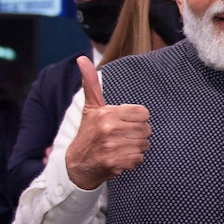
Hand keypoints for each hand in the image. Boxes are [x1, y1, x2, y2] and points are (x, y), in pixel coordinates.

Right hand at [65, 57, 150, 189]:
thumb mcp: (91, 107)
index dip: (137, 119)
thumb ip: (91, 83)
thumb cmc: (89, 133)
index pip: (143, 113)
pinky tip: (121, 158)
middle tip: (123, 137)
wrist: (77, 165)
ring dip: (136, 148)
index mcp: (107, 113)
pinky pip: (139, 159)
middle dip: (138, 134)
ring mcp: (112, 147)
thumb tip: (82, 58)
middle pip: (146, 129)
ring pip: (144, 144)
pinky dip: (133, 160)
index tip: (125, 123)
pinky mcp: (116, 163)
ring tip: (121, 147)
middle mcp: (109, 128)